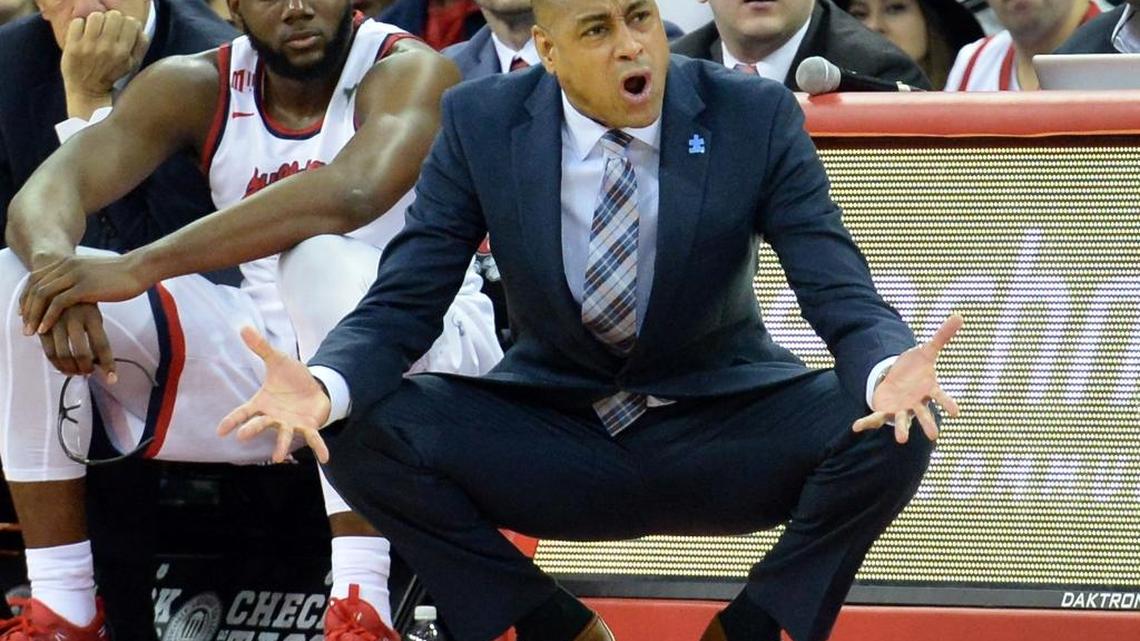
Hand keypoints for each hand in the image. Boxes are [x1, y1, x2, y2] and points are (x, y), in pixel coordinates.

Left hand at [20, 253, 148, 335]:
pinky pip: (58, 303)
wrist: (139, 268)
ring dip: (34, 315)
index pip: (36, 278)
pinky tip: (45, 329)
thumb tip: (75, 289)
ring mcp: (75, 275)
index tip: (24, 313)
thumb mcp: (93, 272)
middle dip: (27, 308)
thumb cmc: (122, 274)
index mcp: (68, 261)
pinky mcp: (84, 287)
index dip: (27, 297)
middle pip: (36, 287)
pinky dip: (48, 317)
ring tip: (31, 331)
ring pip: (43, 295)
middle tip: (24, 326)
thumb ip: (80, 277)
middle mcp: (67, 266)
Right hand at [38, 303, 116, 381]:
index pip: (102, 345)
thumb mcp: (94, 316)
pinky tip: (65, 369)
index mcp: (92, 316)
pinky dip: (57, 364)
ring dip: (71, 369)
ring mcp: (56, 323)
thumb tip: (103, 364)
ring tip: (78, 372)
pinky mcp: (42, 327)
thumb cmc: (82, 305)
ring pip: (63, 355)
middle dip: (86, 369)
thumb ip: (97, 337)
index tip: (112, 379)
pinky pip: (49, 351)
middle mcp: (73, 319)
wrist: (58, 284)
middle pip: (81, 353)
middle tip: (89, 373)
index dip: (108, 365)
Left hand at [60, 10, 148, 118]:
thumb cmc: (110, 76)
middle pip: (113, 15)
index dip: (126, 24)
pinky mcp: (72, 46)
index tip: (121, 31)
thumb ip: (140, 45)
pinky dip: (80, 26)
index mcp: (123, 53)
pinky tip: (83, 35)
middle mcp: (107, 48)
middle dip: (111, 21)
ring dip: (95, 22)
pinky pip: (77, 22)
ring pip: (95, 16)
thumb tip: (139, 27)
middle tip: (107, 30)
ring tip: (94, 32)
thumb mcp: (132, 65)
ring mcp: (88, 46)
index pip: (130, 22)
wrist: (87, 91)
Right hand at [218, 327, 332, 462]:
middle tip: (242, 435)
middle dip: (252, 429)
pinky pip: (313, 438)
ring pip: (283, 434)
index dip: (232, 420)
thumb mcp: (278, 360)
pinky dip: (318, 448)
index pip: (243, 412)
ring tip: (277, 457)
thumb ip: (262, 347)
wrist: (314, 387)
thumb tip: (243, 327)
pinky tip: (324, 458)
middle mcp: (274, 417)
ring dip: (280, 445)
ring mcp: (290, 423)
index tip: (220, 431)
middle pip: (260, 424)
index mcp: (263, 403)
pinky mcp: (308, 426)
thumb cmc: (292, 378)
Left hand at [853, 314, 963, 442]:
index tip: (956, 413)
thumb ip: (942, 336)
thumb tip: (959, 315)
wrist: (897, 378)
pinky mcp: (885, 410)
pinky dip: (866, 423)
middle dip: (928, 424)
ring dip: (901, 429)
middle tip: (934, 436)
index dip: (948, 404)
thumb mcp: (927, 350)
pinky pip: (875, 418)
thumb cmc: (916, 368)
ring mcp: (900, 409)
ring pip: (902, 420)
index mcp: (928, 390)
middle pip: (924, 414)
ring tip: (901, 439)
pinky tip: (856, 427)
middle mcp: (916, 403)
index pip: (941, 398)